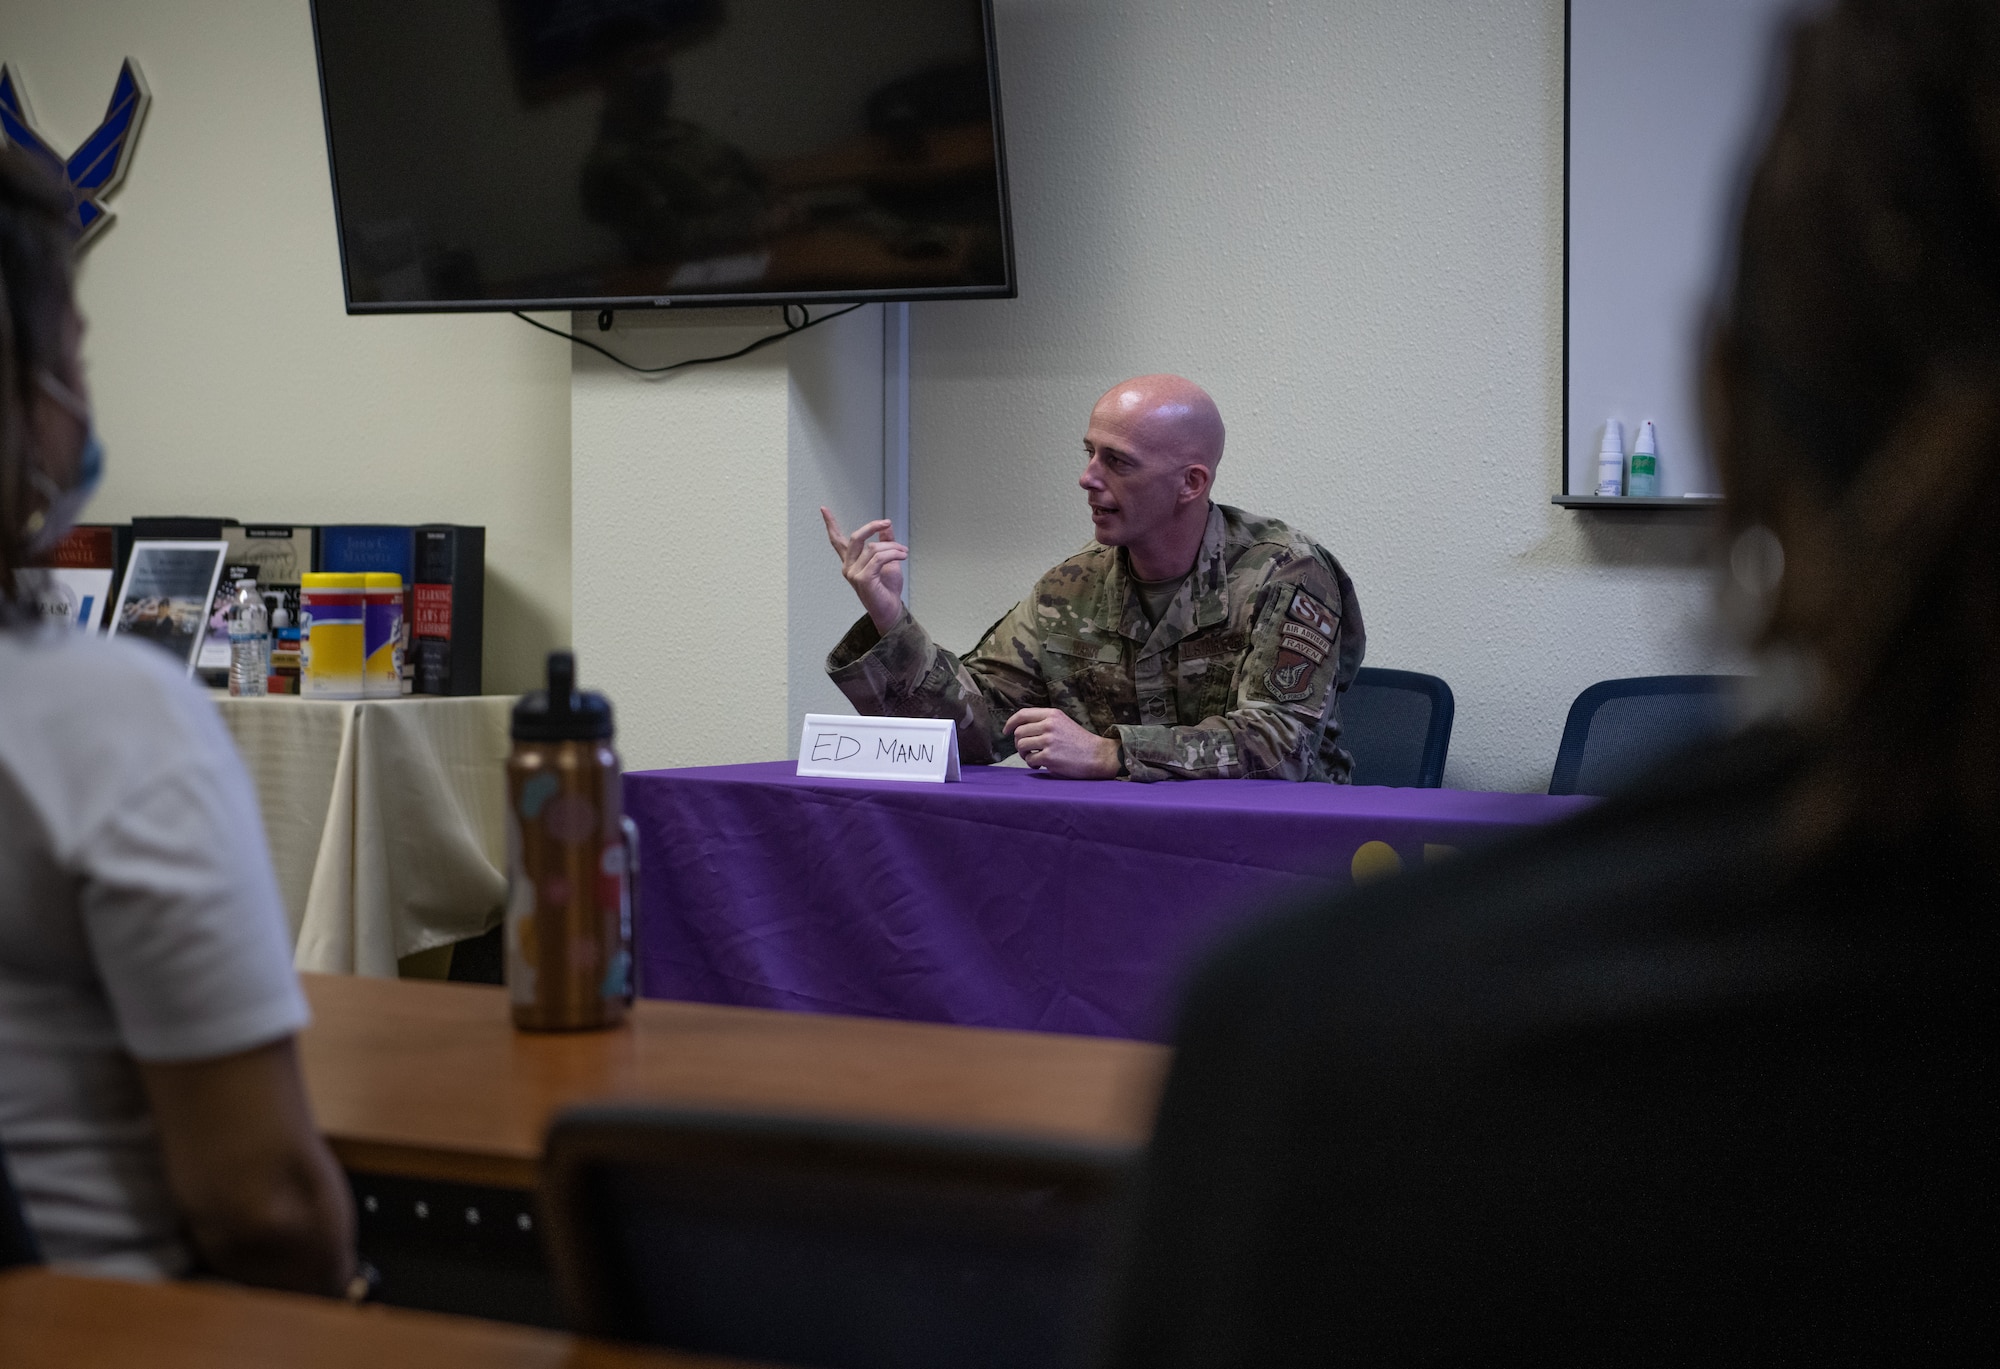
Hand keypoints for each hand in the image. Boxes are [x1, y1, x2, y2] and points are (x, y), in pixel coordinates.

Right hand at [821, 507, 906, 634]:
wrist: (890, 609)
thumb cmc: (887, 588)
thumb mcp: (888, 560)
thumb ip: (885, 543)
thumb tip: (886, 526)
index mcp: (851, 562)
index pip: (837, 541)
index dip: (830, 524)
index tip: (823, 509)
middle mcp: (848, 567)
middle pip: (855, 537)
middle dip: (871, 527)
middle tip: (886, 522)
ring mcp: (854, 573)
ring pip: (873, 548)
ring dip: (892, 547)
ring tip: (904, 552)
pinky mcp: (863, 579)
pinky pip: (879, 558)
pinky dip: (893, 554)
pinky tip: (902, 556)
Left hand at [1004, 708, 1120, 778]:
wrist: (1097, 755)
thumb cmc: (1079, 742)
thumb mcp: (1063, 723)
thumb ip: (1044, 722)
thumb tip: (1019, 729)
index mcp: (1052, 714)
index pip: (1022, 714)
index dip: (1010, 723)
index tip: (1006, 731)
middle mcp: (1049, 725)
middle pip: (1019, 732)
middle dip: (1018, 743)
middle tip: (1027, 751)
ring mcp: (1049, 741)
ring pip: (1021, 746)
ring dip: (1024, 754)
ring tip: (1034, 758)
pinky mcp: (1049, 757)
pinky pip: (1030, 760)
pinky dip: (1033, 764)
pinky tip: (1041, 765)